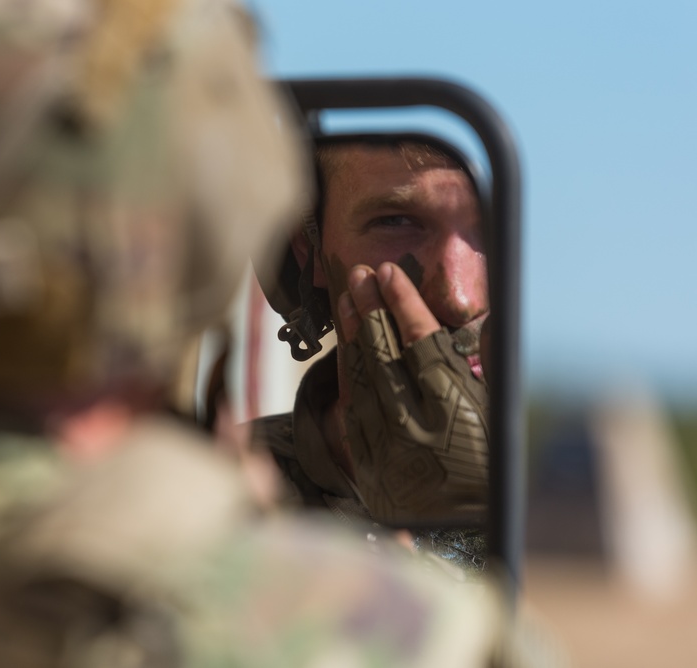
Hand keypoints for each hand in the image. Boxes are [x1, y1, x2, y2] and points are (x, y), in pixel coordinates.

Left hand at [333, 262, 488, 526]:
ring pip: (362, 378)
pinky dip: (348, 375)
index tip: (390, 274)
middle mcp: (414, 428)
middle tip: (361, 275)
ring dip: (355, 335)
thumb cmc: (488, 466)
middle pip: (384, 355)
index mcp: (452, 413)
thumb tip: (484, 314)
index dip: (402, 305)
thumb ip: (484, 363)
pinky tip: (348, 347)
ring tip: (351, 300)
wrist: (464, 534)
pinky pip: (351, 409)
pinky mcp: (366, 463)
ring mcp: (385, 447)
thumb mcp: (495, 413)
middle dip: (371, 309)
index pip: (420, 344)